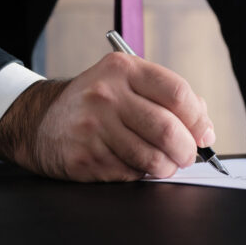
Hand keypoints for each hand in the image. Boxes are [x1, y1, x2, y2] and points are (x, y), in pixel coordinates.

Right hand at [0, 52, 214, 180]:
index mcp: (123, 70)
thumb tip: (204, 126)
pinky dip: (141, 175)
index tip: (204, 133)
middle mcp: (107, 95)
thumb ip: (167, 96)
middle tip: (188, 155)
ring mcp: (94, 128)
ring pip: (151, 157)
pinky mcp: (85, 158)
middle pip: (167, 128)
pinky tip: (134, 164)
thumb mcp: (126, 83)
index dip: (198, 118)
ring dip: (167, 167)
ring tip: (165, 164)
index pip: (177, 92)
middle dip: (187, 149)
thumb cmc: (95, 103)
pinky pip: (130, 174)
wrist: (41, 122)